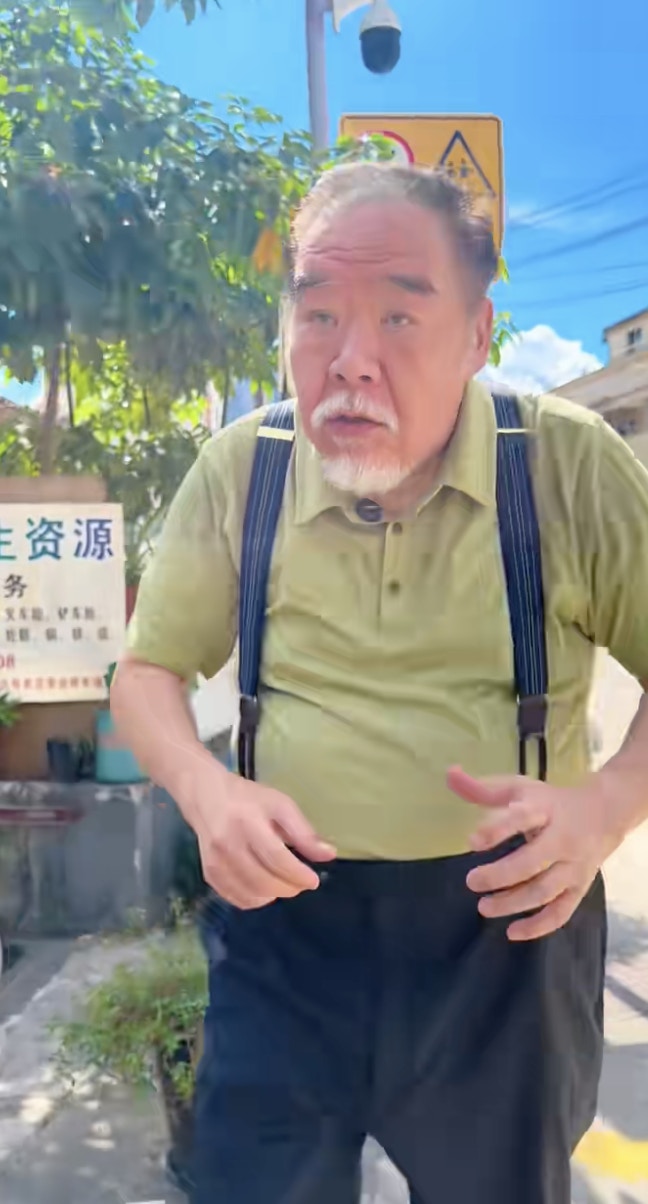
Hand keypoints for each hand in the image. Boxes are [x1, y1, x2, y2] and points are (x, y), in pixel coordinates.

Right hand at [187, 763, 335, 909]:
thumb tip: (329, 855)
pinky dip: (255, 899)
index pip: (275, 858)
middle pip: (263, 880)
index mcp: (247, 822)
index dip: (297, 874)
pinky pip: (236, 898)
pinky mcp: (209, 874)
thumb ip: (303, 832)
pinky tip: (265, 889)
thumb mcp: (280, 805)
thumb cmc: (248, 799)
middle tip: (302, 883)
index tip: (313, 880)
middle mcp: (227, 844)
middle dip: (289, 887)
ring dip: (274, 895)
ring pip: (250, 894)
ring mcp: (215, 862)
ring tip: (285, 884)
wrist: (205, 796)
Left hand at [447, 766, 619, 940]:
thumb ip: (483, 789)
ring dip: (512, 903)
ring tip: (483, 907)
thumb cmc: (551, 802)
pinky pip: (561, 912)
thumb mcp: (520, 789)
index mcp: (544, 810)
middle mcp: (562, 839)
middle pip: (532, 862)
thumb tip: (449, 774)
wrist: (604, 814)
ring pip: (544, 890)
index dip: (496, 830)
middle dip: (500, 875)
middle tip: (471, 881)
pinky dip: (538, 926)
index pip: (521, 819)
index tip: (471, 842)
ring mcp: (573, 867)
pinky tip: (512, 932)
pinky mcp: (579, 888)